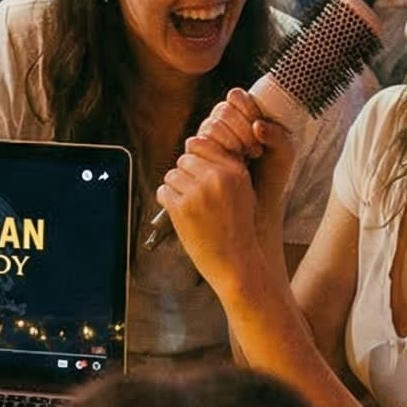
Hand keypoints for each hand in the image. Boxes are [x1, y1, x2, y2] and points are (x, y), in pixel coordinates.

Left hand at [157, 125, 266, 291]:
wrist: (236, 262)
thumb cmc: (237, 228)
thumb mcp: (243, 192)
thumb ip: (224, 168)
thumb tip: (193, 145)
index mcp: (233, 171)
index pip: (200, 144)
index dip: (195, 159)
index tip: (198, 174)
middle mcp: (216, 178)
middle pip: (184, 159)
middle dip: (185, 175)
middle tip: (192, 194)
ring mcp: (198, 192)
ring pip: (171, 175)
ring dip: (175, 189)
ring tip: (188, 206)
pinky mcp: (181, 208)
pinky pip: (163, 191)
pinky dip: (167, 201)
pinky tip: (180, 213)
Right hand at [193, 86, 295, 233]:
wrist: (258, 205)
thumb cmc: (272, 176)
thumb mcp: (284, 154)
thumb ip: (278, 136)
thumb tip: (258, 126)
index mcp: (243, 116)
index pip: (236, 97)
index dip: (245, 108)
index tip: (258, 127)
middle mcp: (223, 124)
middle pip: (221, 110)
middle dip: (239, 127)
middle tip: (254, 149)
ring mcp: (209, 139)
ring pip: (209, 126)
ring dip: (228, 139)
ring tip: (244, 158)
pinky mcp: (198, 156)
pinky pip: (197, 144)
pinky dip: (214, 152)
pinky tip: (228, 165)